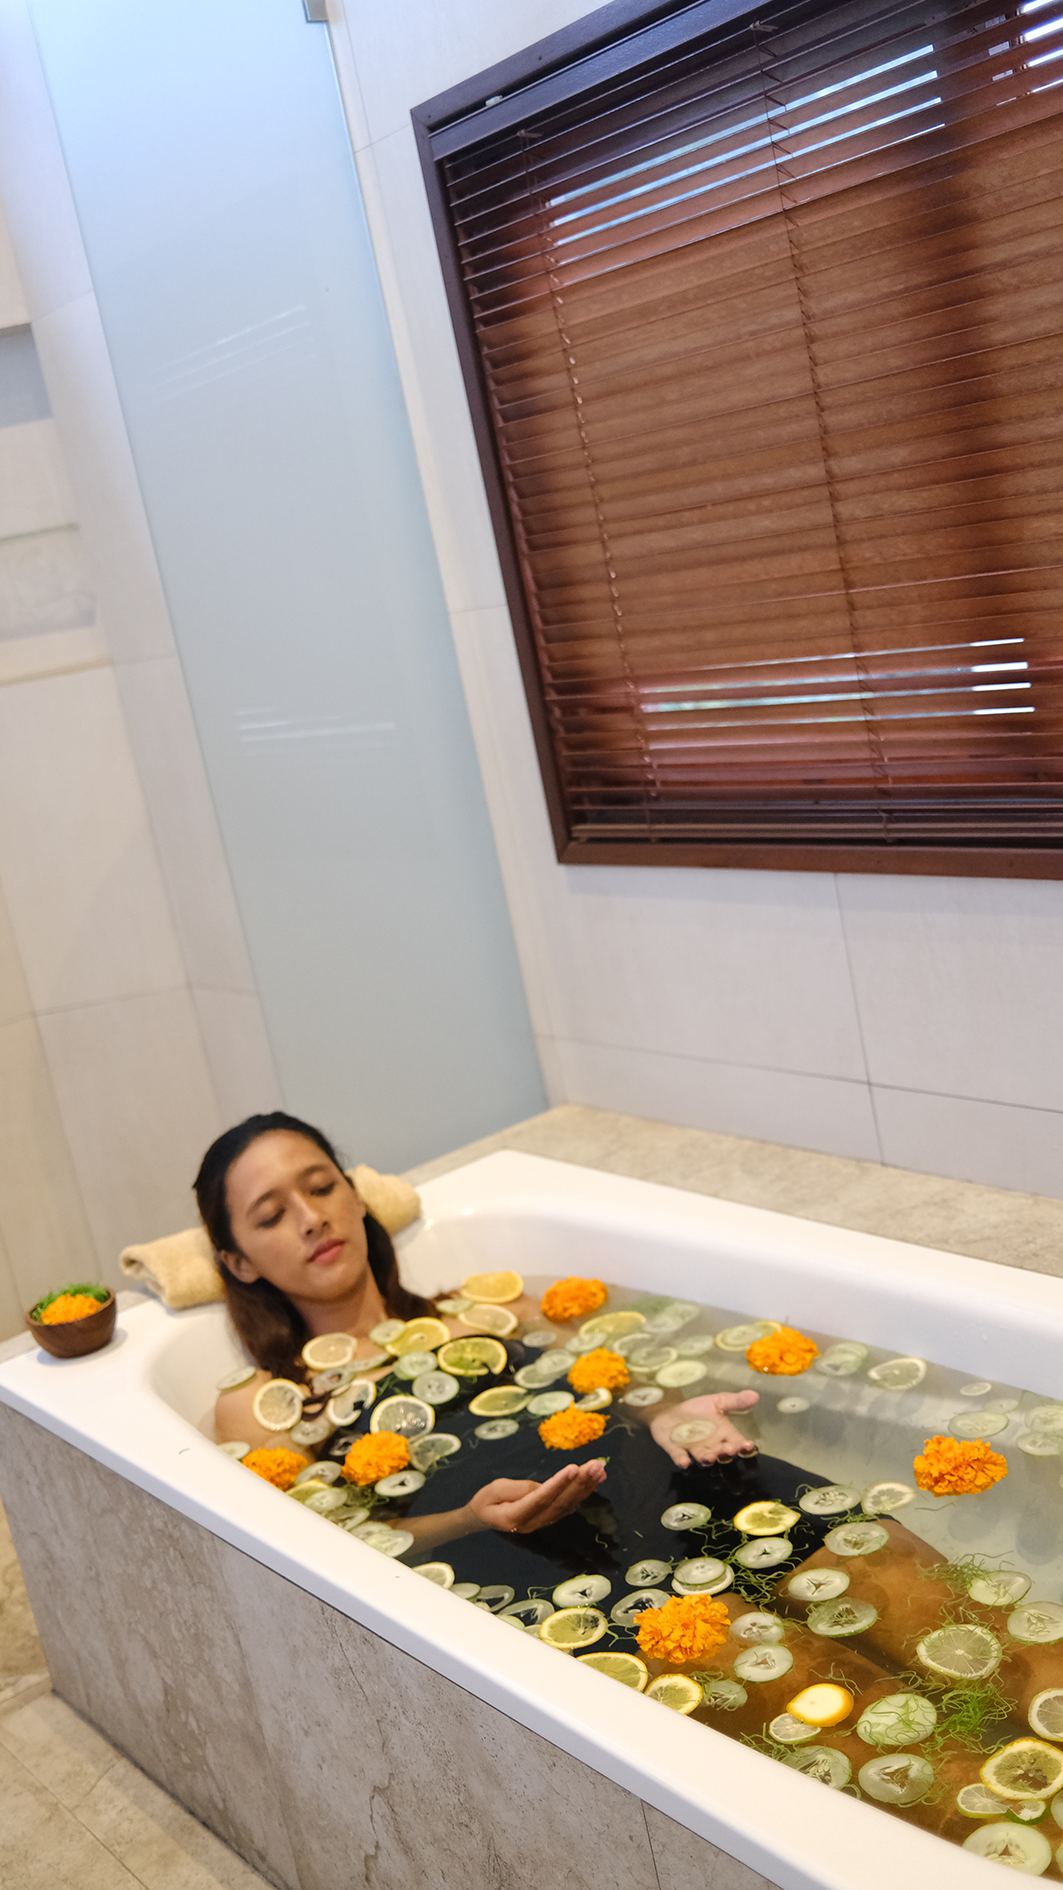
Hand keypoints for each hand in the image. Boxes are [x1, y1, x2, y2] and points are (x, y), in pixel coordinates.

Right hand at [466, 1459, 606, 1534]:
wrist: (483, 1516)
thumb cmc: (486, 1501)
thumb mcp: (494, 1490)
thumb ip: (516, 1489)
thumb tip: (541, 1488)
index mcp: (515, 1516)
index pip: (540, 1499)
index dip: (558, 1484)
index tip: (574, 1469)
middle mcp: (533, 1523)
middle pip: (559, 1503)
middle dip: (579, 1484)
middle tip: (595, 1466)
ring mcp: (542, 1522)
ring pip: (567, 1505)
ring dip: (585, 1487)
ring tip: (600, 1470)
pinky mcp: (548, 1516)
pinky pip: (567, 1505)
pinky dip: (583, 1492)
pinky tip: (594, 1480)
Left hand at [650, 1391, 759, 1468]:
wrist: (670, 1412)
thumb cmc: (697, 1410)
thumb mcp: (716, 1402)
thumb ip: (734, 1401)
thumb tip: (755, 1395)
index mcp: (723, 1434)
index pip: (737, 1441)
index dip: (743, 1445)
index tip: (748, 1445)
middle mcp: (712, 1446)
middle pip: (722, 1453)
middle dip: (726, 1453)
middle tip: (730, 1450)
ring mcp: (694, 1450)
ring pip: (704, 1458)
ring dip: (707, 1459)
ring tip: (709, 1457)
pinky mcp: (678, 1451)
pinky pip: (681, 1458)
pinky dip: (682, 1460)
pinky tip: (685, 1461)